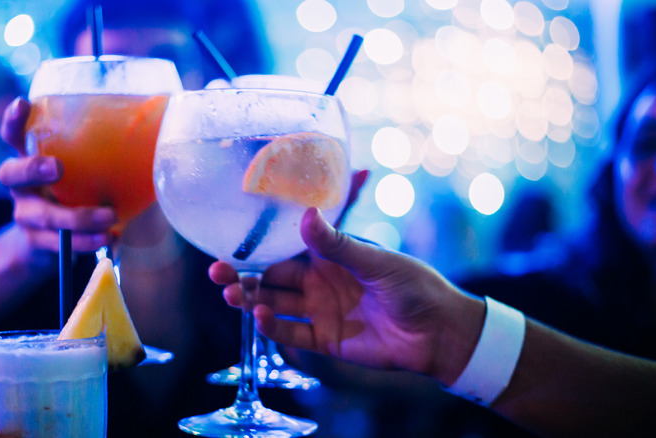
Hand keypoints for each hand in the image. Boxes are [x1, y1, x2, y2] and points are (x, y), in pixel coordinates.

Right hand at [0, 97, 116, 251]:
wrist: (52, 242)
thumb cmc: (76, 192)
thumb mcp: (83, 170)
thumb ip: (98, 156)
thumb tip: (148, 134)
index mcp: (29, 158)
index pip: (13, 135)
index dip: (13, 120)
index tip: (23, 104)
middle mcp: (21, 185)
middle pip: (10, 173)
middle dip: (33, 168)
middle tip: (58, 167)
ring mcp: (25, 214)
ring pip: (43, 216)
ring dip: (78, 217)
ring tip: (110, 217)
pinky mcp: (36, 242)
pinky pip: (59, 244)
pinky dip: (87, 242)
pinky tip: (111, 239)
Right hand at [210, 207, 482, 384]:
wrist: (438, 331)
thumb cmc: (413, 285)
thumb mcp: (375, 260)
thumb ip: (338, 244)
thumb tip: (306, 215)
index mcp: (330, 255)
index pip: (285, 249)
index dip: (257, 247)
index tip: (230, 242)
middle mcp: (319, 281)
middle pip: (272, 278)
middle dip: (243, 275)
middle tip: (218, 273)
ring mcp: (320, 311)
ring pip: (275, 305)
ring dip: (251, 300)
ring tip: (232, 296)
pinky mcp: (326, 340)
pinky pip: (292, 334)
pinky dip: (274, 327)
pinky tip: (260, 317)